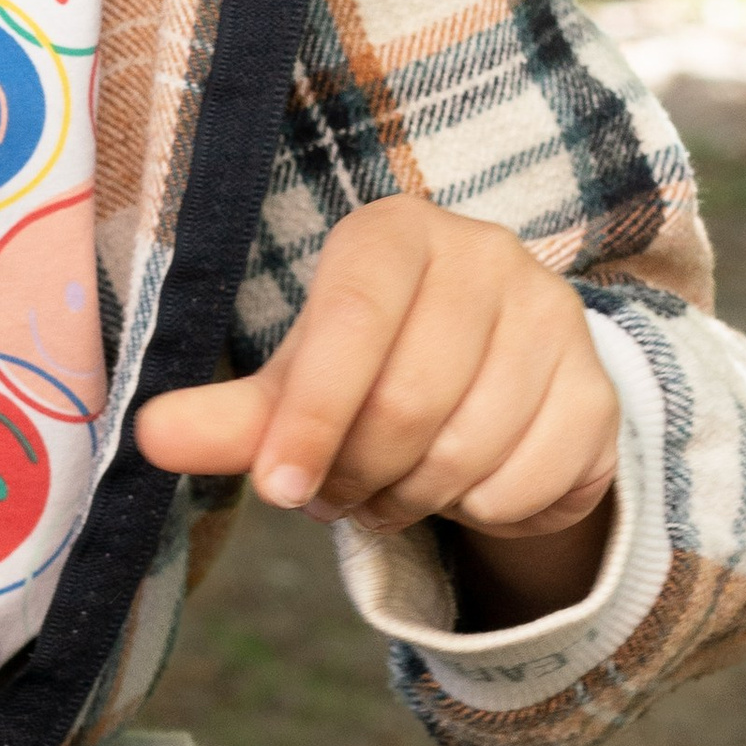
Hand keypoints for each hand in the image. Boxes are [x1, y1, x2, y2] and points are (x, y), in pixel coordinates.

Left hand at [133, 195, 618, 624]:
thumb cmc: (371, 371)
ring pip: (471, 448)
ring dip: (417, 498)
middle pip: (410, 399)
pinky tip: (467, 485)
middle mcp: (483, 255)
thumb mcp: (296, 385)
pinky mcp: (598, 387)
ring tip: (393, 486)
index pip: (350, 323)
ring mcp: (554, 315)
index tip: (281, 489)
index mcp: (394, 234)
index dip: (310, 416)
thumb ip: (231, 416)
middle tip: (337, 492)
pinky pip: (530, 481)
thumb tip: (147, 437)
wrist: (490, 386)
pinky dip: (485, 511)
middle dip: (360, 472)